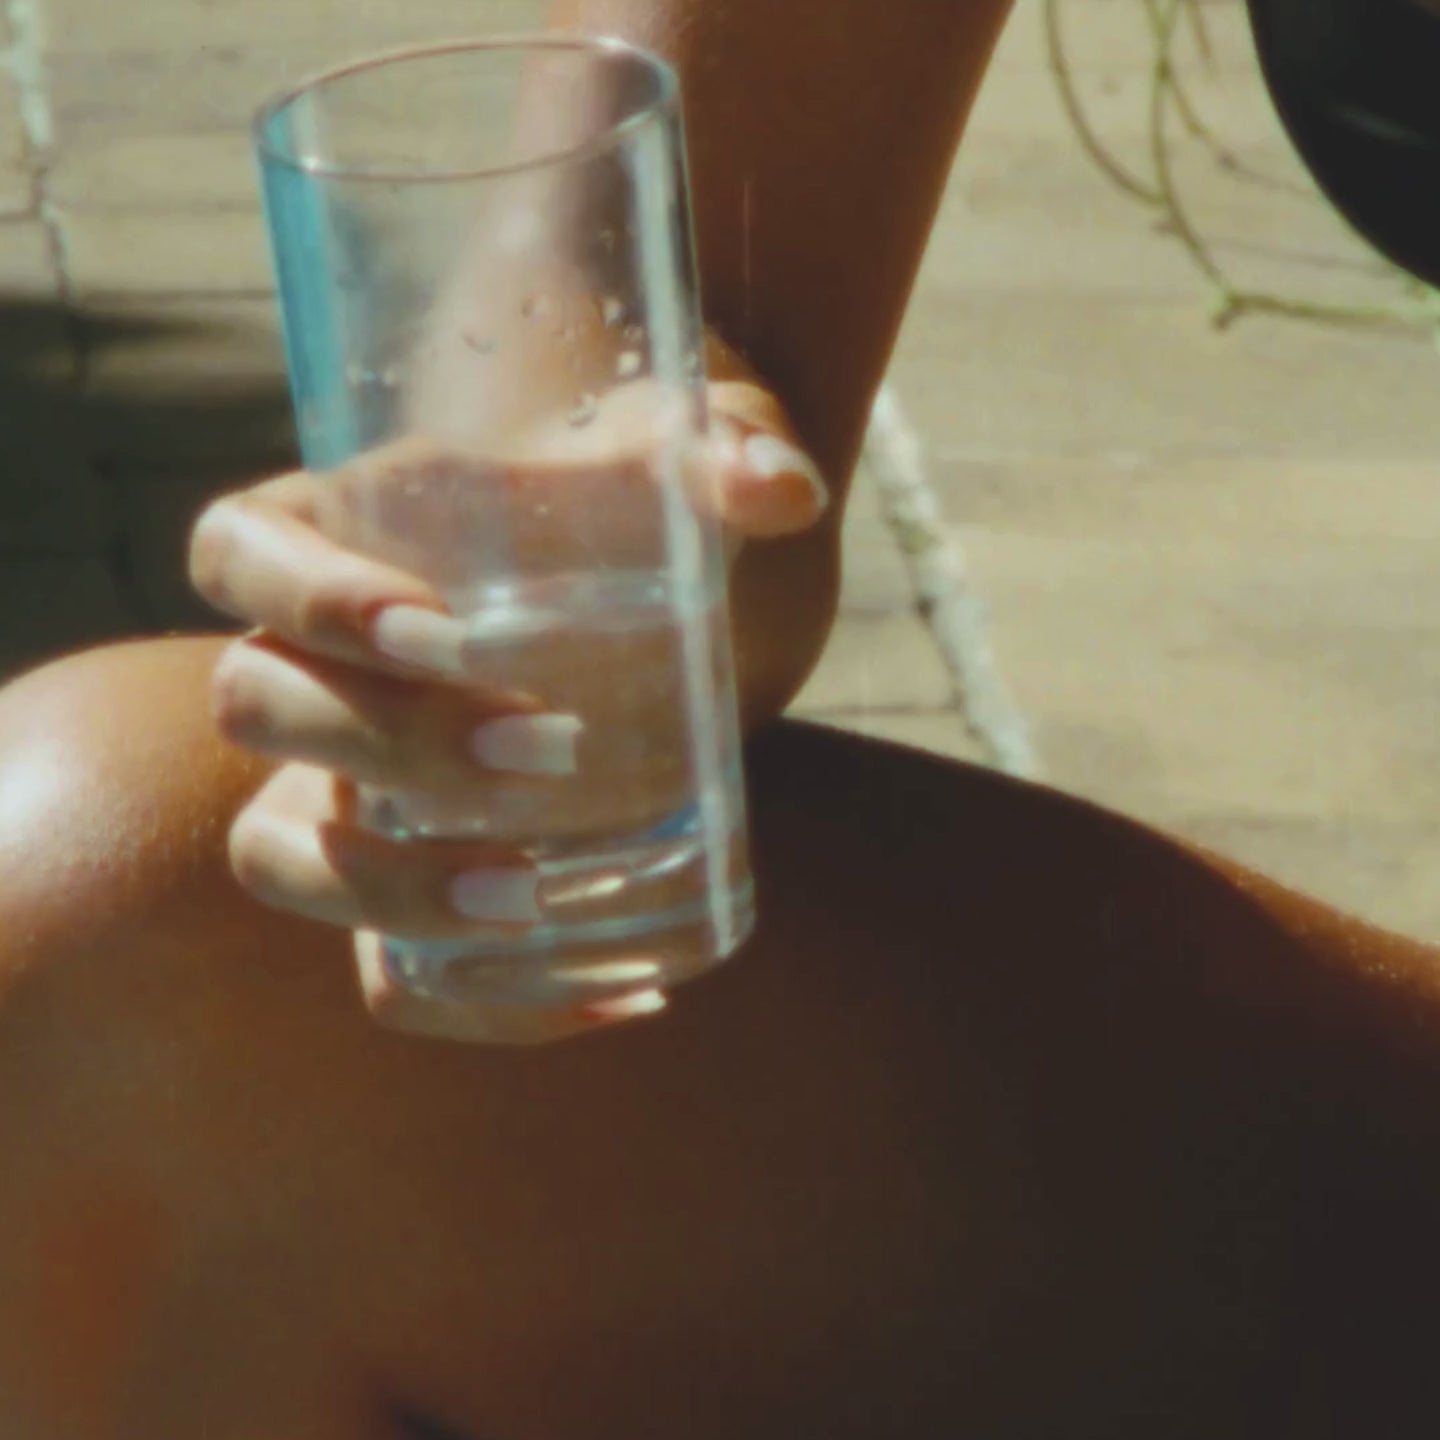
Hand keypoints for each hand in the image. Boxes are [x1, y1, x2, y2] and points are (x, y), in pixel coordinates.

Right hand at [189, 373, 826, 1044]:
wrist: (658, 594)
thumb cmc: (639, 505)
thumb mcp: (687, 457)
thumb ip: (737, 454)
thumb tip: (781, 489)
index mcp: (341, 534)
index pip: (237, 551)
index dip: (304, 595)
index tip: (441, 630)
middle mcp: (313, 667)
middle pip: (255, 706)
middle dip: (383, 739)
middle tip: (548, 744)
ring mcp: (343, 789)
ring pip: (281, 859)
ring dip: (389, 891)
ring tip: (534, 895)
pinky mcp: (412, 884)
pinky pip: (394, 973)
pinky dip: (487, 1006)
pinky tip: (622, 995)